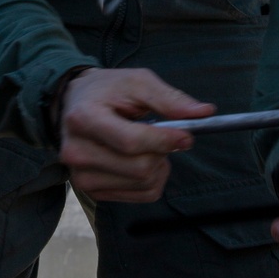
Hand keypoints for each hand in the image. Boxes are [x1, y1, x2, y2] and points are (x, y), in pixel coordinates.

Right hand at [59, 68, 213, 201]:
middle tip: (163, 135)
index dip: (164, 141)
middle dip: (162, 151)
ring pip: (144, 183)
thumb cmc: (108, 91)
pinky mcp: (92, 191)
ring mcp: (81, 176)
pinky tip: (142, 160)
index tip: (186, 135)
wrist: (74, 104)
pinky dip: (153, 180)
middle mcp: (76, 152)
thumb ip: (170, 99)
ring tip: (149, 145)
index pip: (131, 142)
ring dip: (159, 165)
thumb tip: (204, 113)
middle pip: (139, 167)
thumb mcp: (137, 82)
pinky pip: (141, 195)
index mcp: (84, 119)